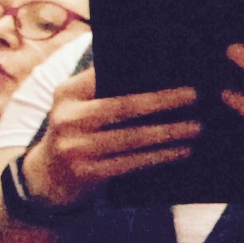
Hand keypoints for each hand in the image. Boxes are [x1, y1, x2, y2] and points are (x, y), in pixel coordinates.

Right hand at [1, 77, 200, 216]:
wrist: (46, 176)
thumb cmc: (76, 131)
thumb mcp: (77, 104)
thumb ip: (100, 85)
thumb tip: (152, 67)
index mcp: (67, 94)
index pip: (102, 75)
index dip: (138, 71)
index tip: (174, 66)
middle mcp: (68, 119)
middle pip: (124, 107)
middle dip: (163, 100)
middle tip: (195, 95)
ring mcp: (76, 148)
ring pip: (132, 138)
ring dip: (169, 132)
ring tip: (197, 126)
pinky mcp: (87, 173)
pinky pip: (132, 163)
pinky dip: (161, 156)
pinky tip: (182, 150)